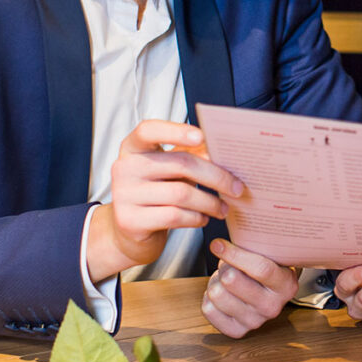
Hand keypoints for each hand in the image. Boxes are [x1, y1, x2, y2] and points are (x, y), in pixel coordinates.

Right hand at [87, 120, 243, 281]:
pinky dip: (196, 218)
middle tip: (237, 188)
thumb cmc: (156, 193)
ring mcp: (124, 194)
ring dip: (210, 203)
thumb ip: (190, 156)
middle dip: (216, 177)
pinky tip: (203, 218)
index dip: (176, 131)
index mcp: (133, 147)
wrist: (131, 230)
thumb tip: (223, 153)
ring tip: (223, 208)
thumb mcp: (170, 170)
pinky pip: (174, 216)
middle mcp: (124, 167)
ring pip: (181, 194)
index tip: (202, 136)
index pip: (149, 130)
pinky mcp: (130, 220)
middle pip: (180, 163)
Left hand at [202, 239, 298, 337]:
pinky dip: (209, 297)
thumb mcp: (268, 254)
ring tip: (226, 279)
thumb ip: (252, 246)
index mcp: (286, 286)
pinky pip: (208, 309)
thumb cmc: (265, 266)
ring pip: (216, 294)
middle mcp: (273, 307)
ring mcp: (255, 322)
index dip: (235, 254)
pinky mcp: (237, 331)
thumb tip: (220, 242)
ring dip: (216, 282)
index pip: (260, 269)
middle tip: (230, 265)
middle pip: (232, 280)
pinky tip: (223, 294)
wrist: (267, 291)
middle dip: (225, 266)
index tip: (217, 244)